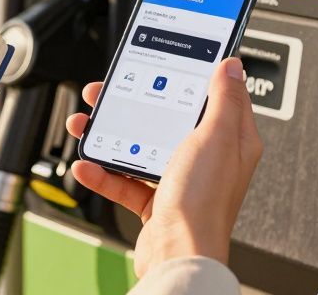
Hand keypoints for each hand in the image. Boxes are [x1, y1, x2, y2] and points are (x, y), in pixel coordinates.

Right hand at [65, 57, 262, 276]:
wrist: (179, 256)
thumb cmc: (204, 203)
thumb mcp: (215, 137)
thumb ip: (222, 99)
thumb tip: (231, 66)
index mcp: (231, 140)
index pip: (217, 96)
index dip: (194, 76)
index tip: (173, 61)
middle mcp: (208, 159)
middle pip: (169, 118)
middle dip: (135, 104)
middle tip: (108, 91)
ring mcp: (181, 180)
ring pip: (142, 147)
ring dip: (111, 135)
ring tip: (86, 124)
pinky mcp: (157, 202)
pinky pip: (127, 181)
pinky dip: (105, 172)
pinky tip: (87, 164)